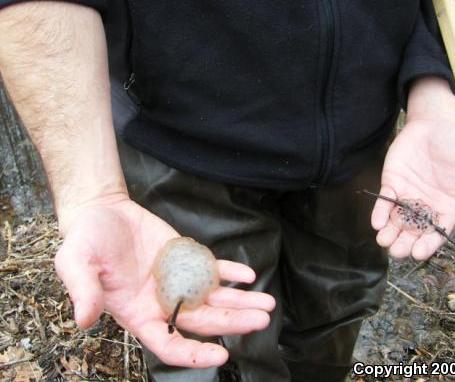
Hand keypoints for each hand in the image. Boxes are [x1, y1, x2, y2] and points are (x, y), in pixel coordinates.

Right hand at [54, 196, 274, 367]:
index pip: (168, 344)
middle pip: (202, 321)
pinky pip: (213, 270)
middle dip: (233, 323)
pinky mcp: (186, 260)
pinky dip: (231, 272)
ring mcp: (177, 282)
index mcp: (137, 314)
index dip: (193, 354)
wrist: (101, 211)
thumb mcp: (74, 262)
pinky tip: (249, 275)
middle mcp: (162, 303)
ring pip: (214, 298)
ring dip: (241, 302)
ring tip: (268, 304)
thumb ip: (82, 290)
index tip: (221, 356)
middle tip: (261, 321)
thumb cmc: (85, 239)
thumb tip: (84, 321)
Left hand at [371, 77, 454, 259]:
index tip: (419, 253)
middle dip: (405, 243)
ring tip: (384, 241)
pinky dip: (380, 212)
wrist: (438, 121)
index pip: (438, 232)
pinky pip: (385, 202)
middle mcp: (427, 205)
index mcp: (449, 207)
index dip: (428, 244)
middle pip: (415, 231)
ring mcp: (409, 195)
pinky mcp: (393, 183)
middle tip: (398, 252)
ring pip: (397, 221)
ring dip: (390, 233)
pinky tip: (376, 222)